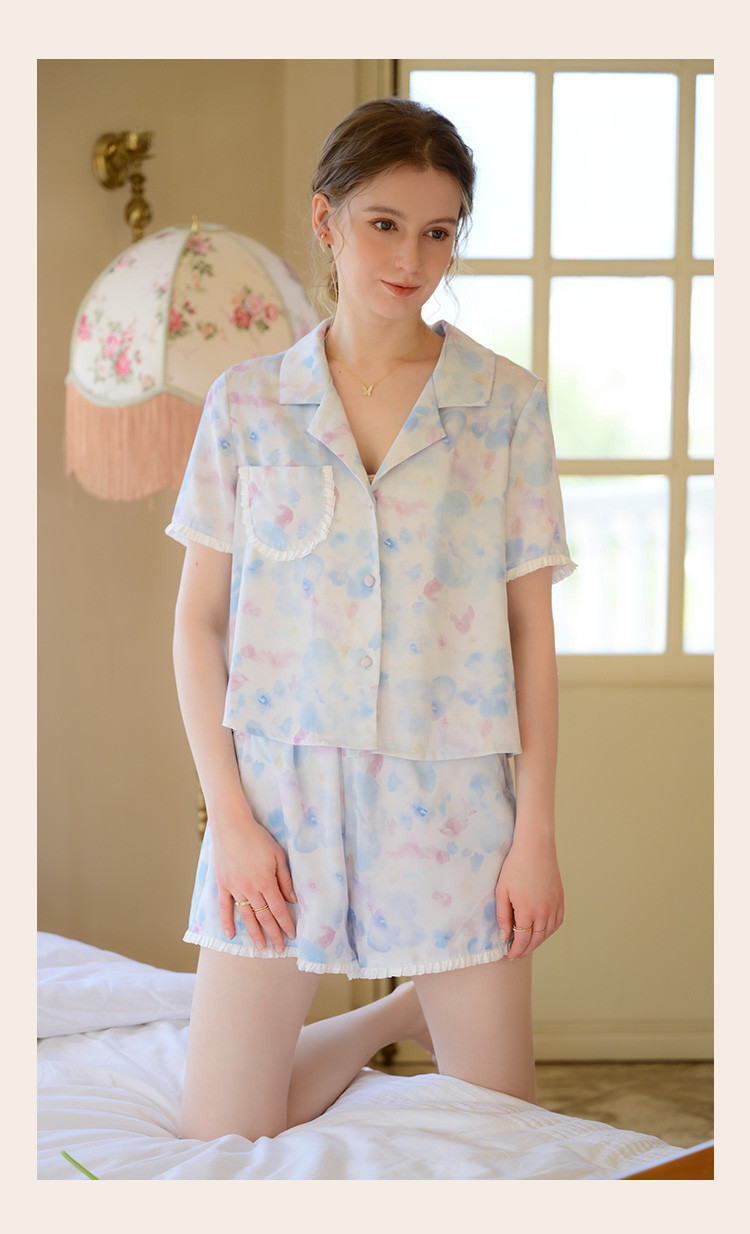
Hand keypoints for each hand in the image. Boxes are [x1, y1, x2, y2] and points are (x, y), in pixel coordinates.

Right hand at [211, 811, 297, 952]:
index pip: (278, 909)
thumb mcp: (278, 855)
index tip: (292, 935)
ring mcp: (234, 888)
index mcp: (266, 882)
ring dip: (254, 933)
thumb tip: (292, 899)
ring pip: (246, 916)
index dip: (286, 924)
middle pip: (263, 917)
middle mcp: (250, 889)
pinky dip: (226, 922)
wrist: (231, 826)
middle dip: (273, 934)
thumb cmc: (258, 838)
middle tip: (279, 949)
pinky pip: (224, 907)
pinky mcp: (223, 885)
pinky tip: (230, 935)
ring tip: (261, 947)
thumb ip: (285, 879)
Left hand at [495, 831, 563, 959]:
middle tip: (517, 955)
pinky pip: (557, 922)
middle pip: (536, 939)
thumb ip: (503, 916)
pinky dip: (549, 931)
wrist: (535, 847)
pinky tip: (541, 931)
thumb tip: (504, 937)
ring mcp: (555, 905)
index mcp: (527, 910)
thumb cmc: (514, 866)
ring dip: (538, 942)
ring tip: (527, 945)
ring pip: (548, 933)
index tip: (510, 956)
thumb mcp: (502, 891)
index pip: (522, 940)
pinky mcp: (561, 899)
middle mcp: (544, 911)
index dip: (516, 950)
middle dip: (526, 950)